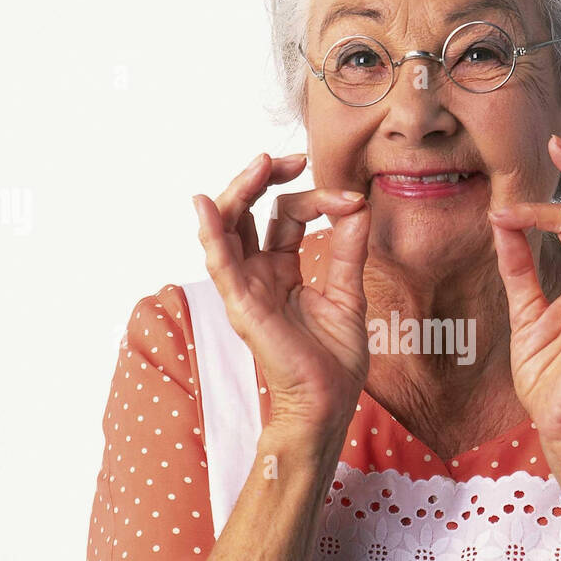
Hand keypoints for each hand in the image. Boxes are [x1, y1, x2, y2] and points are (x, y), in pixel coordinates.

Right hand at [193, 153, 370, 437]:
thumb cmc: (334, 360)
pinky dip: (210, 232)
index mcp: (282, 270)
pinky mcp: (241, 305)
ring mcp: (246, 288)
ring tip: (260, 164)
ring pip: (227, 227)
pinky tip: (204, 205)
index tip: (350, 200)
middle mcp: (258, 274)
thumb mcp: (348, 292)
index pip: (286, 215)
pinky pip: (219, 263)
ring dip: (239, 190)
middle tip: (291, 158)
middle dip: (264, 178)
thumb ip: (348, 249)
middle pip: (246, 211)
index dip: (316, 199)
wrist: (328, 402)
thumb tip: (357, 204)